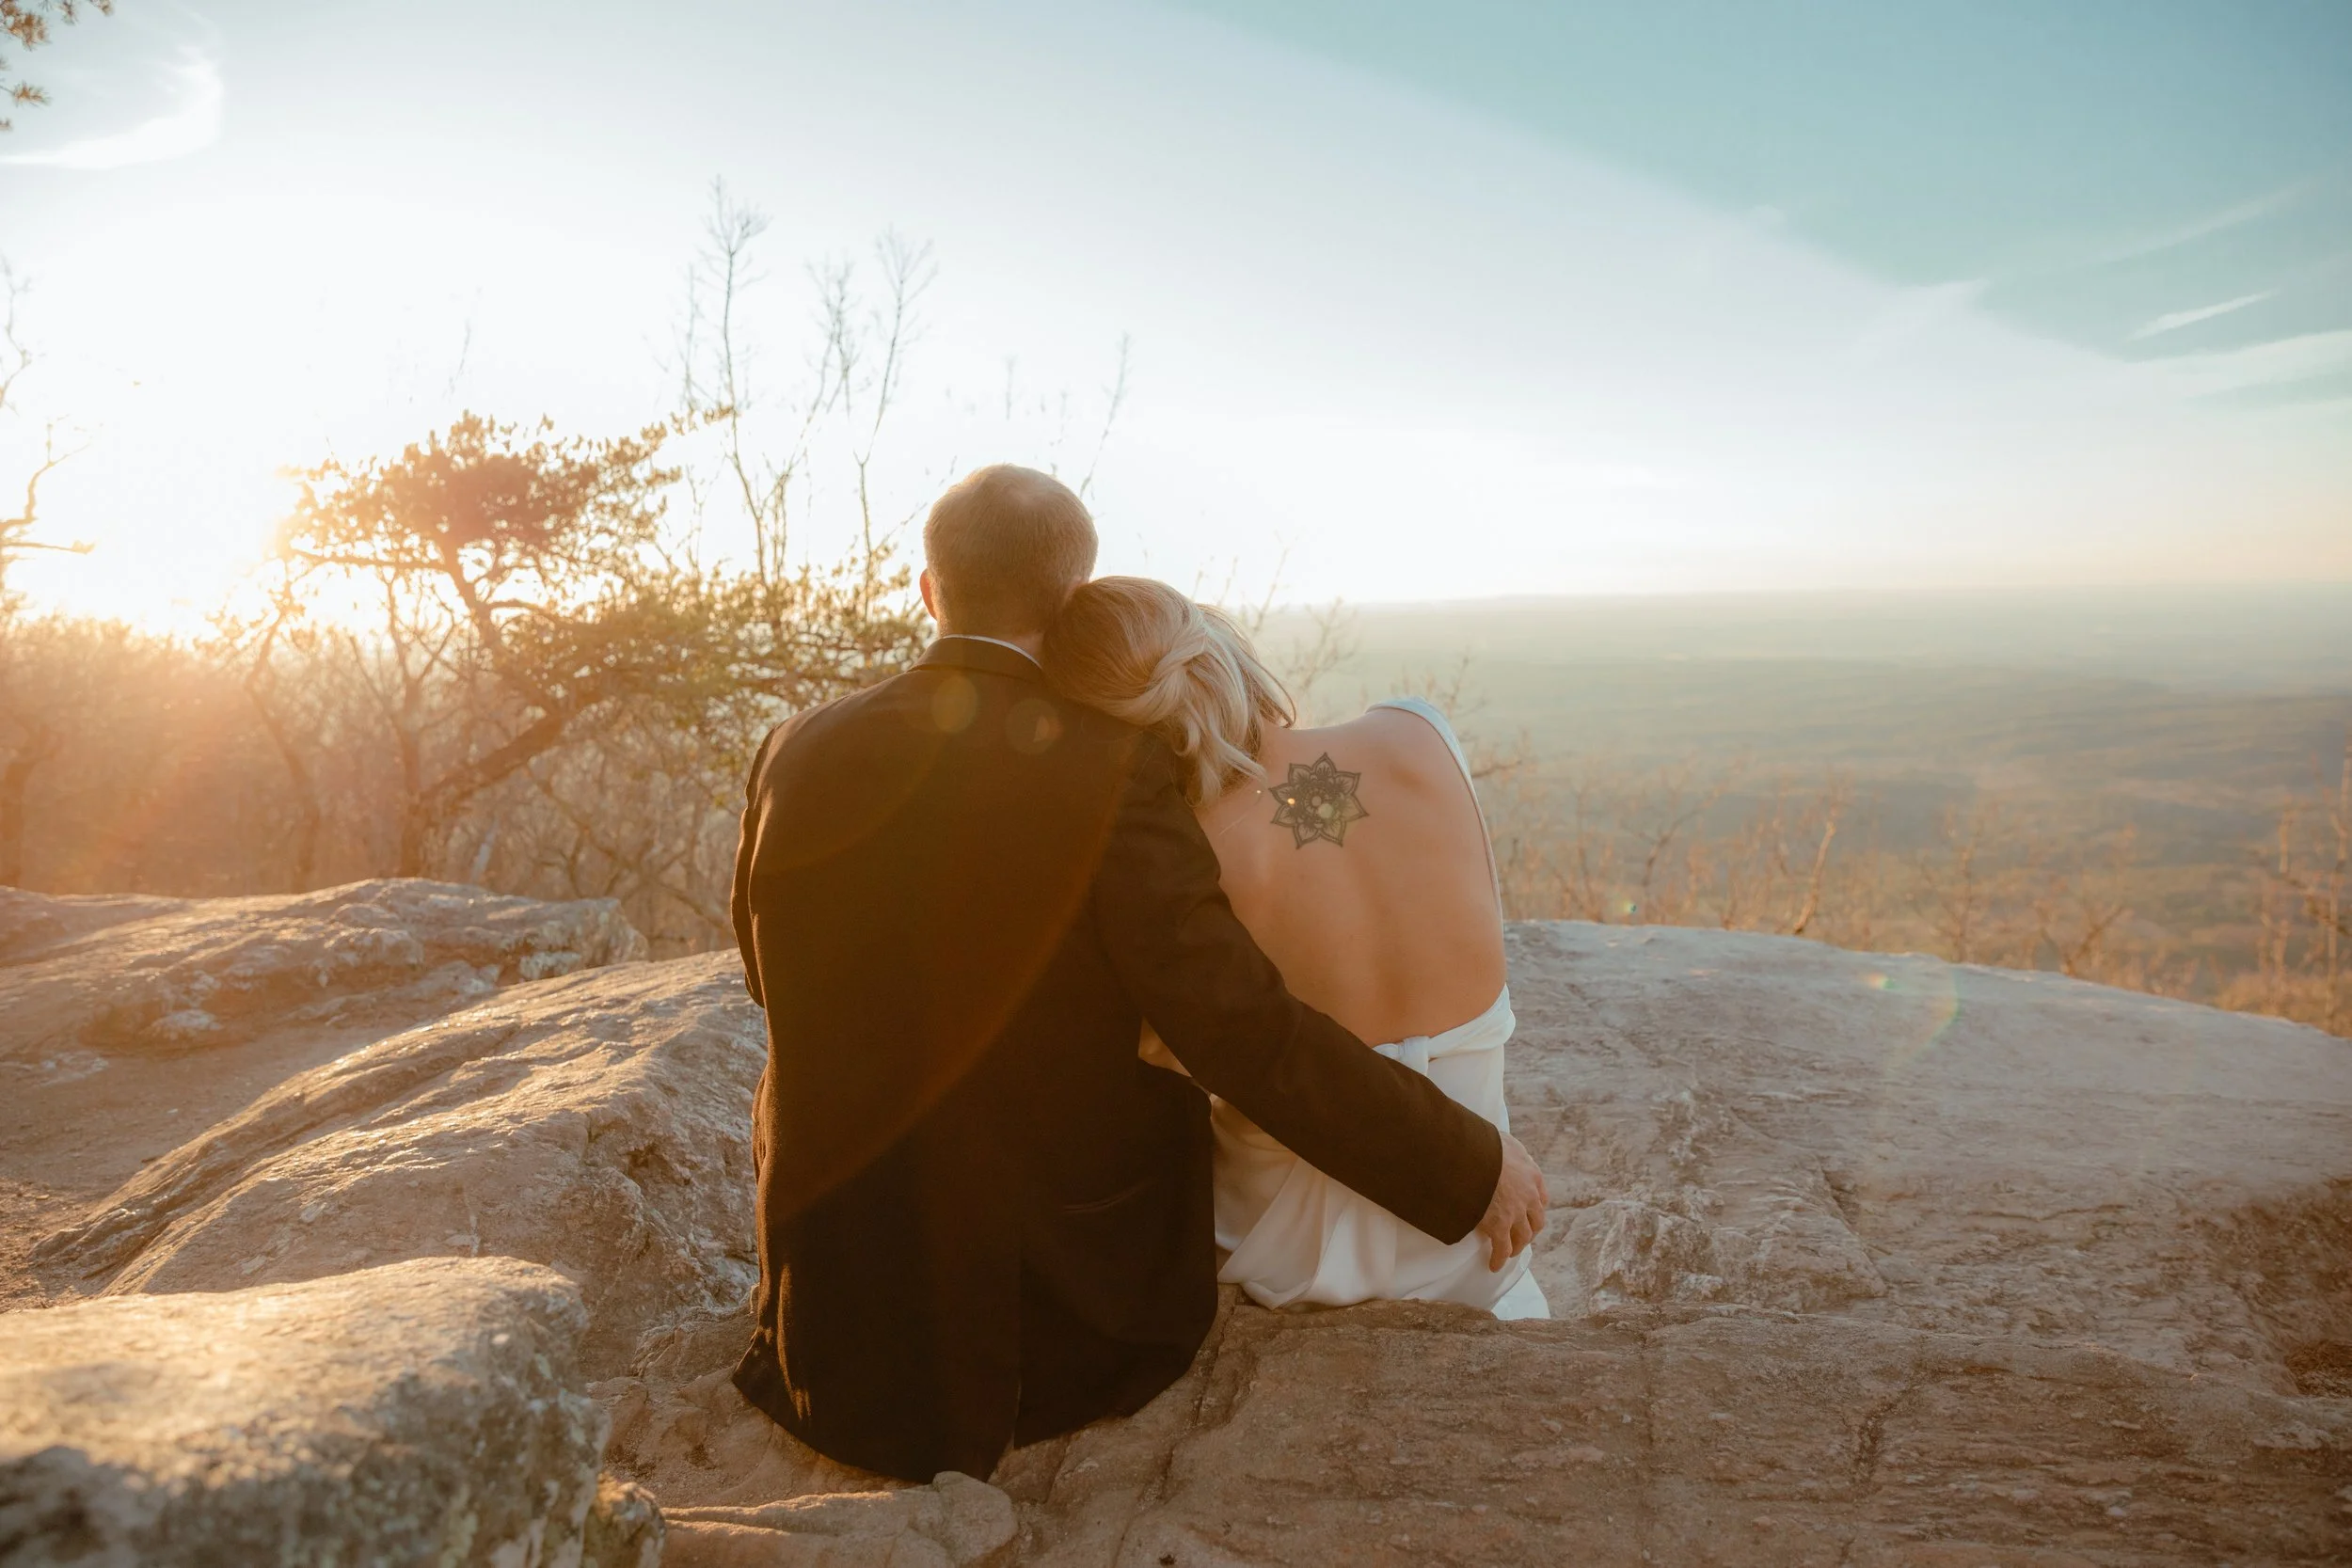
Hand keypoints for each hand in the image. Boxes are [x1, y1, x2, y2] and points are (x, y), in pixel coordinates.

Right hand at [1473, 1131, 1547, 1271]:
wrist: (1472, 1157)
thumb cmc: (1481, 1144)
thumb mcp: (1501, 1139)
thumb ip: (1507, 1147)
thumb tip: (1501, 1146)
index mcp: (1530, 1173)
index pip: (1541, 1195)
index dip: (1536, 1206)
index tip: (1531, 1212)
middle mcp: (1528, 1195)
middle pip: (1536, 1219)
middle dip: (1530, 1230)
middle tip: (1522, 1236)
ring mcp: (1515, 1212)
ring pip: (1523, 1236)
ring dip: (1517, 1246)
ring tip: (1509, 1252)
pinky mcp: (1499, 1225)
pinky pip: (1501, 1247)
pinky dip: (1498, 1258)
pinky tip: (1493, 1265)